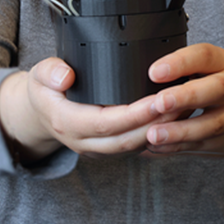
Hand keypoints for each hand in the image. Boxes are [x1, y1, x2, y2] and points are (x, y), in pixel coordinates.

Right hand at [0, 57, 177, 162]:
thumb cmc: (44, 91)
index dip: (135, 114)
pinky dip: (158, 134)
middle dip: (157, 123)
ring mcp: (99, 150)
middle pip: (127, 138)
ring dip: (162, 130)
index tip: (158, 99)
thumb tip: (66, 77)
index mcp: (68, 123)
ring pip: (136, 145)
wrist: (40, 114)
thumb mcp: (38, 76)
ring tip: (185, 107)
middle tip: (183, 102)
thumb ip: (50, 72)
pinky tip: (175, 117)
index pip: (107, 122)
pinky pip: (137, 145)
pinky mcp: (111, 149)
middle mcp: (85, 143)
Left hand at [145, 44, 223, 168]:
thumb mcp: (212, 64)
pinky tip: (156, 148)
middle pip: (216, 90)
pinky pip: (205, 147)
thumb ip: (185, 66)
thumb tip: (146, 75)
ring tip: (153, 135)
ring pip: (212, 126)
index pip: (205, 56)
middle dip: (186, 97)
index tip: (154, 72)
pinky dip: (179, 148)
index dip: (180, 63)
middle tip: (159, 103)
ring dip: (180, 132)